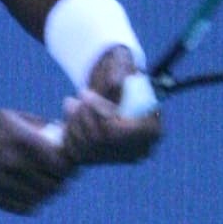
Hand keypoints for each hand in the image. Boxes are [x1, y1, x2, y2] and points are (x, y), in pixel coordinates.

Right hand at [0, 109, 76, 213]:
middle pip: (52, 181)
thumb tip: (70, 136)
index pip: (58, 161)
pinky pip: (25, 208)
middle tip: (65, 178)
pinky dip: (35, 203)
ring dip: (50, 193)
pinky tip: (34, 194)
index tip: (71, 165)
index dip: (71, 165)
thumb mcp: (11, 117)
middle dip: (63, 180)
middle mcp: (9, 160)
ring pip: (41, 197)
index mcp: (18, 138)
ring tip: (51, 187)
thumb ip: (41, 127)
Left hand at [64, 45, 162, 163]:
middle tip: (73, 99)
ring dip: (74, 123)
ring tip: (70, 103)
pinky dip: (69, 136)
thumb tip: (115, 85)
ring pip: (88, 148)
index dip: (99, 114)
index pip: (121, 130)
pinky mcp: (101, 160)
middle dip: (83, 117)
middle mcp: (140, 149)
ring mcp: (119, 157)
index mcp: (153, 129)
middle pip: (102, 140)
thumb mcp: (119, 62)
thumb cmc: (117, 69)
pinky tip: (70, 119)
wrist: (108, 84)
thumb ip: (119, 71)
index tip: (84, 94)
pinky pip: (78, 154)